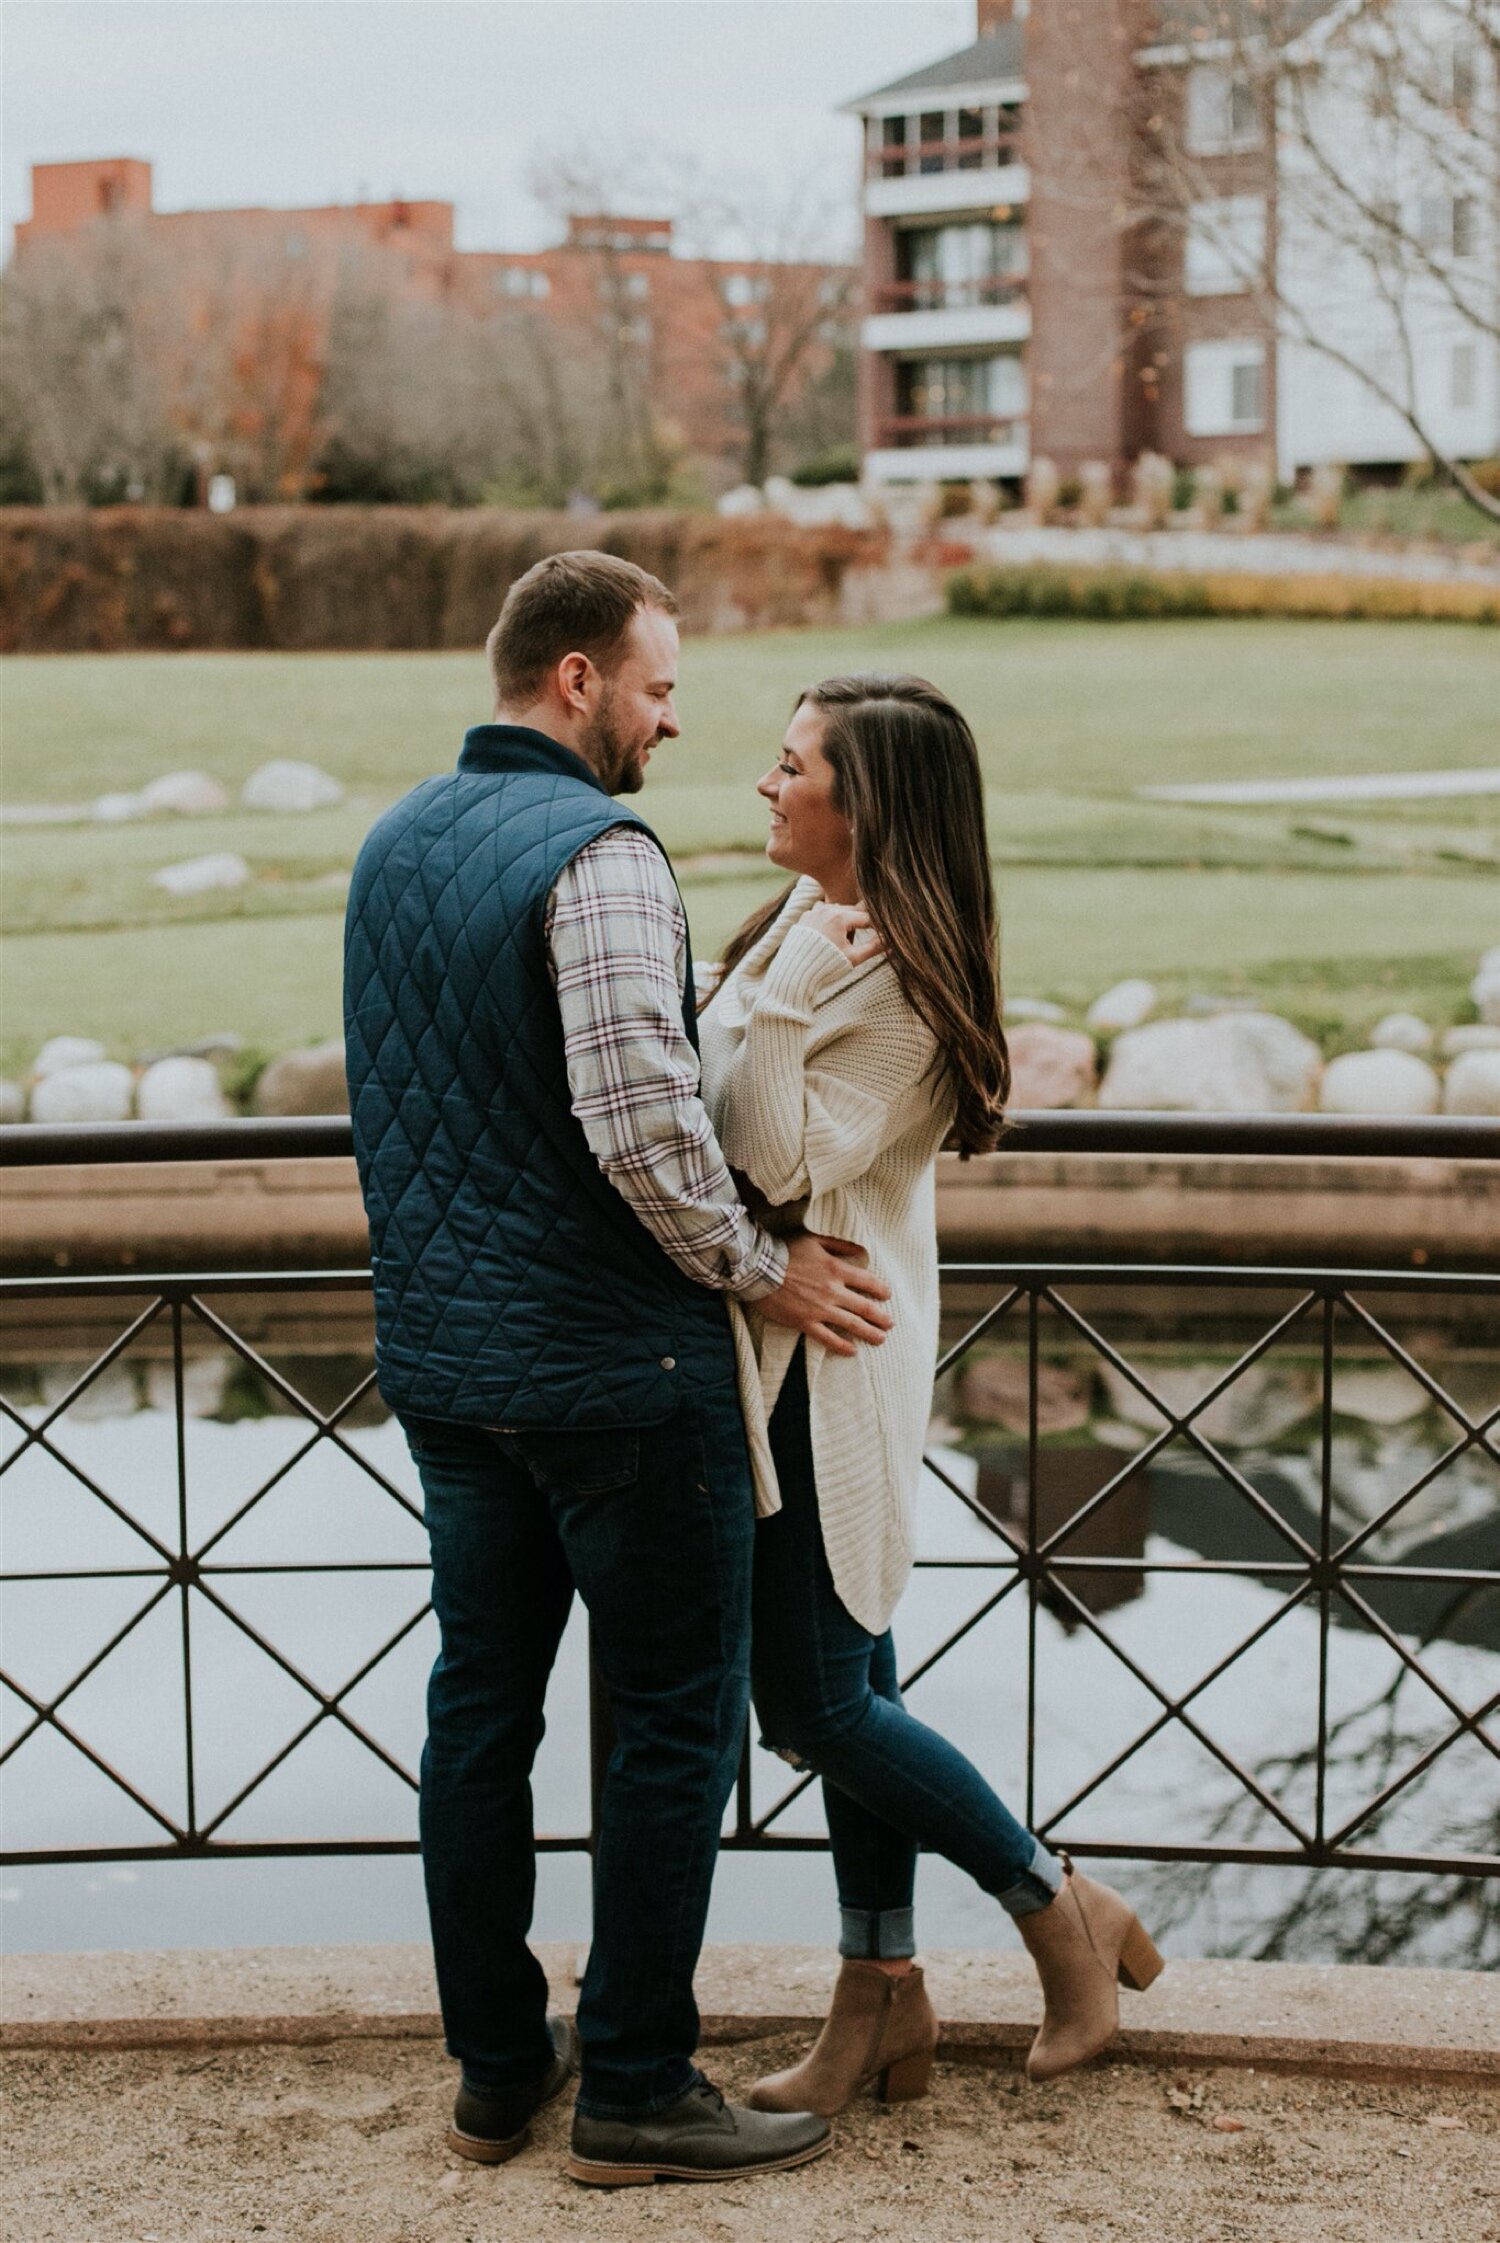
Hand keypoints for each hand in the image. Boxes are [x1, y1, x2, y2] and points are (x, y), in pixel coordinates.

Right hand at [758, 1232, 892, 1356]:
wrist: (757, 1268)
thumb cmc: (784, 1251)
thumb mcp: (814, 1240)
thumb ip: (840, 1245)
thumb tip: (861, 1251)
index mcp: (836, 1269)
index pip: (868, 1282)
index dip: (881, 1290)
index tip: (887, 1296)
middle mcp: (832, 1291)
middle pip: (865, 1307)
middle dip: (881, 1317)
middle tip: (890, 1323)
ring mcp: (819, 1309)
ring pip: (852, 1325)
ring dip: (869, 1333)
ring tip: (880, 1340)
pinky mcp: (805, 1322)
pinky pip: (828, 1338)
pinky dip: (842, 1346)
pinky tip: (852, 1351)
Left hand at [803, 902, 883, 969]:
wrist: (795, 974)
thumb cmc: (826, 967)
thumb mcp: (853, 958)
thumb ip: (874, 947)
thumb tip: (892, 943)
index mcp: (839, 917)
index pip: (866, 918)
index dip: (877, 926)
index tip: (885, 933)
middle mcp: (825, 909)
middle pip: (851, 912)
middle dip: (861, 922)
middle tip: (872, 931)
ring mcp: (812, 912)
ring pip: (836, 911)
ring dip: (846, 919)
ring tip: (851, 934)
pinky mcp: (803, 918)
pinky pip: (822, 914)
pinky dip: (830, 920)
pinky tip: (833, 933)